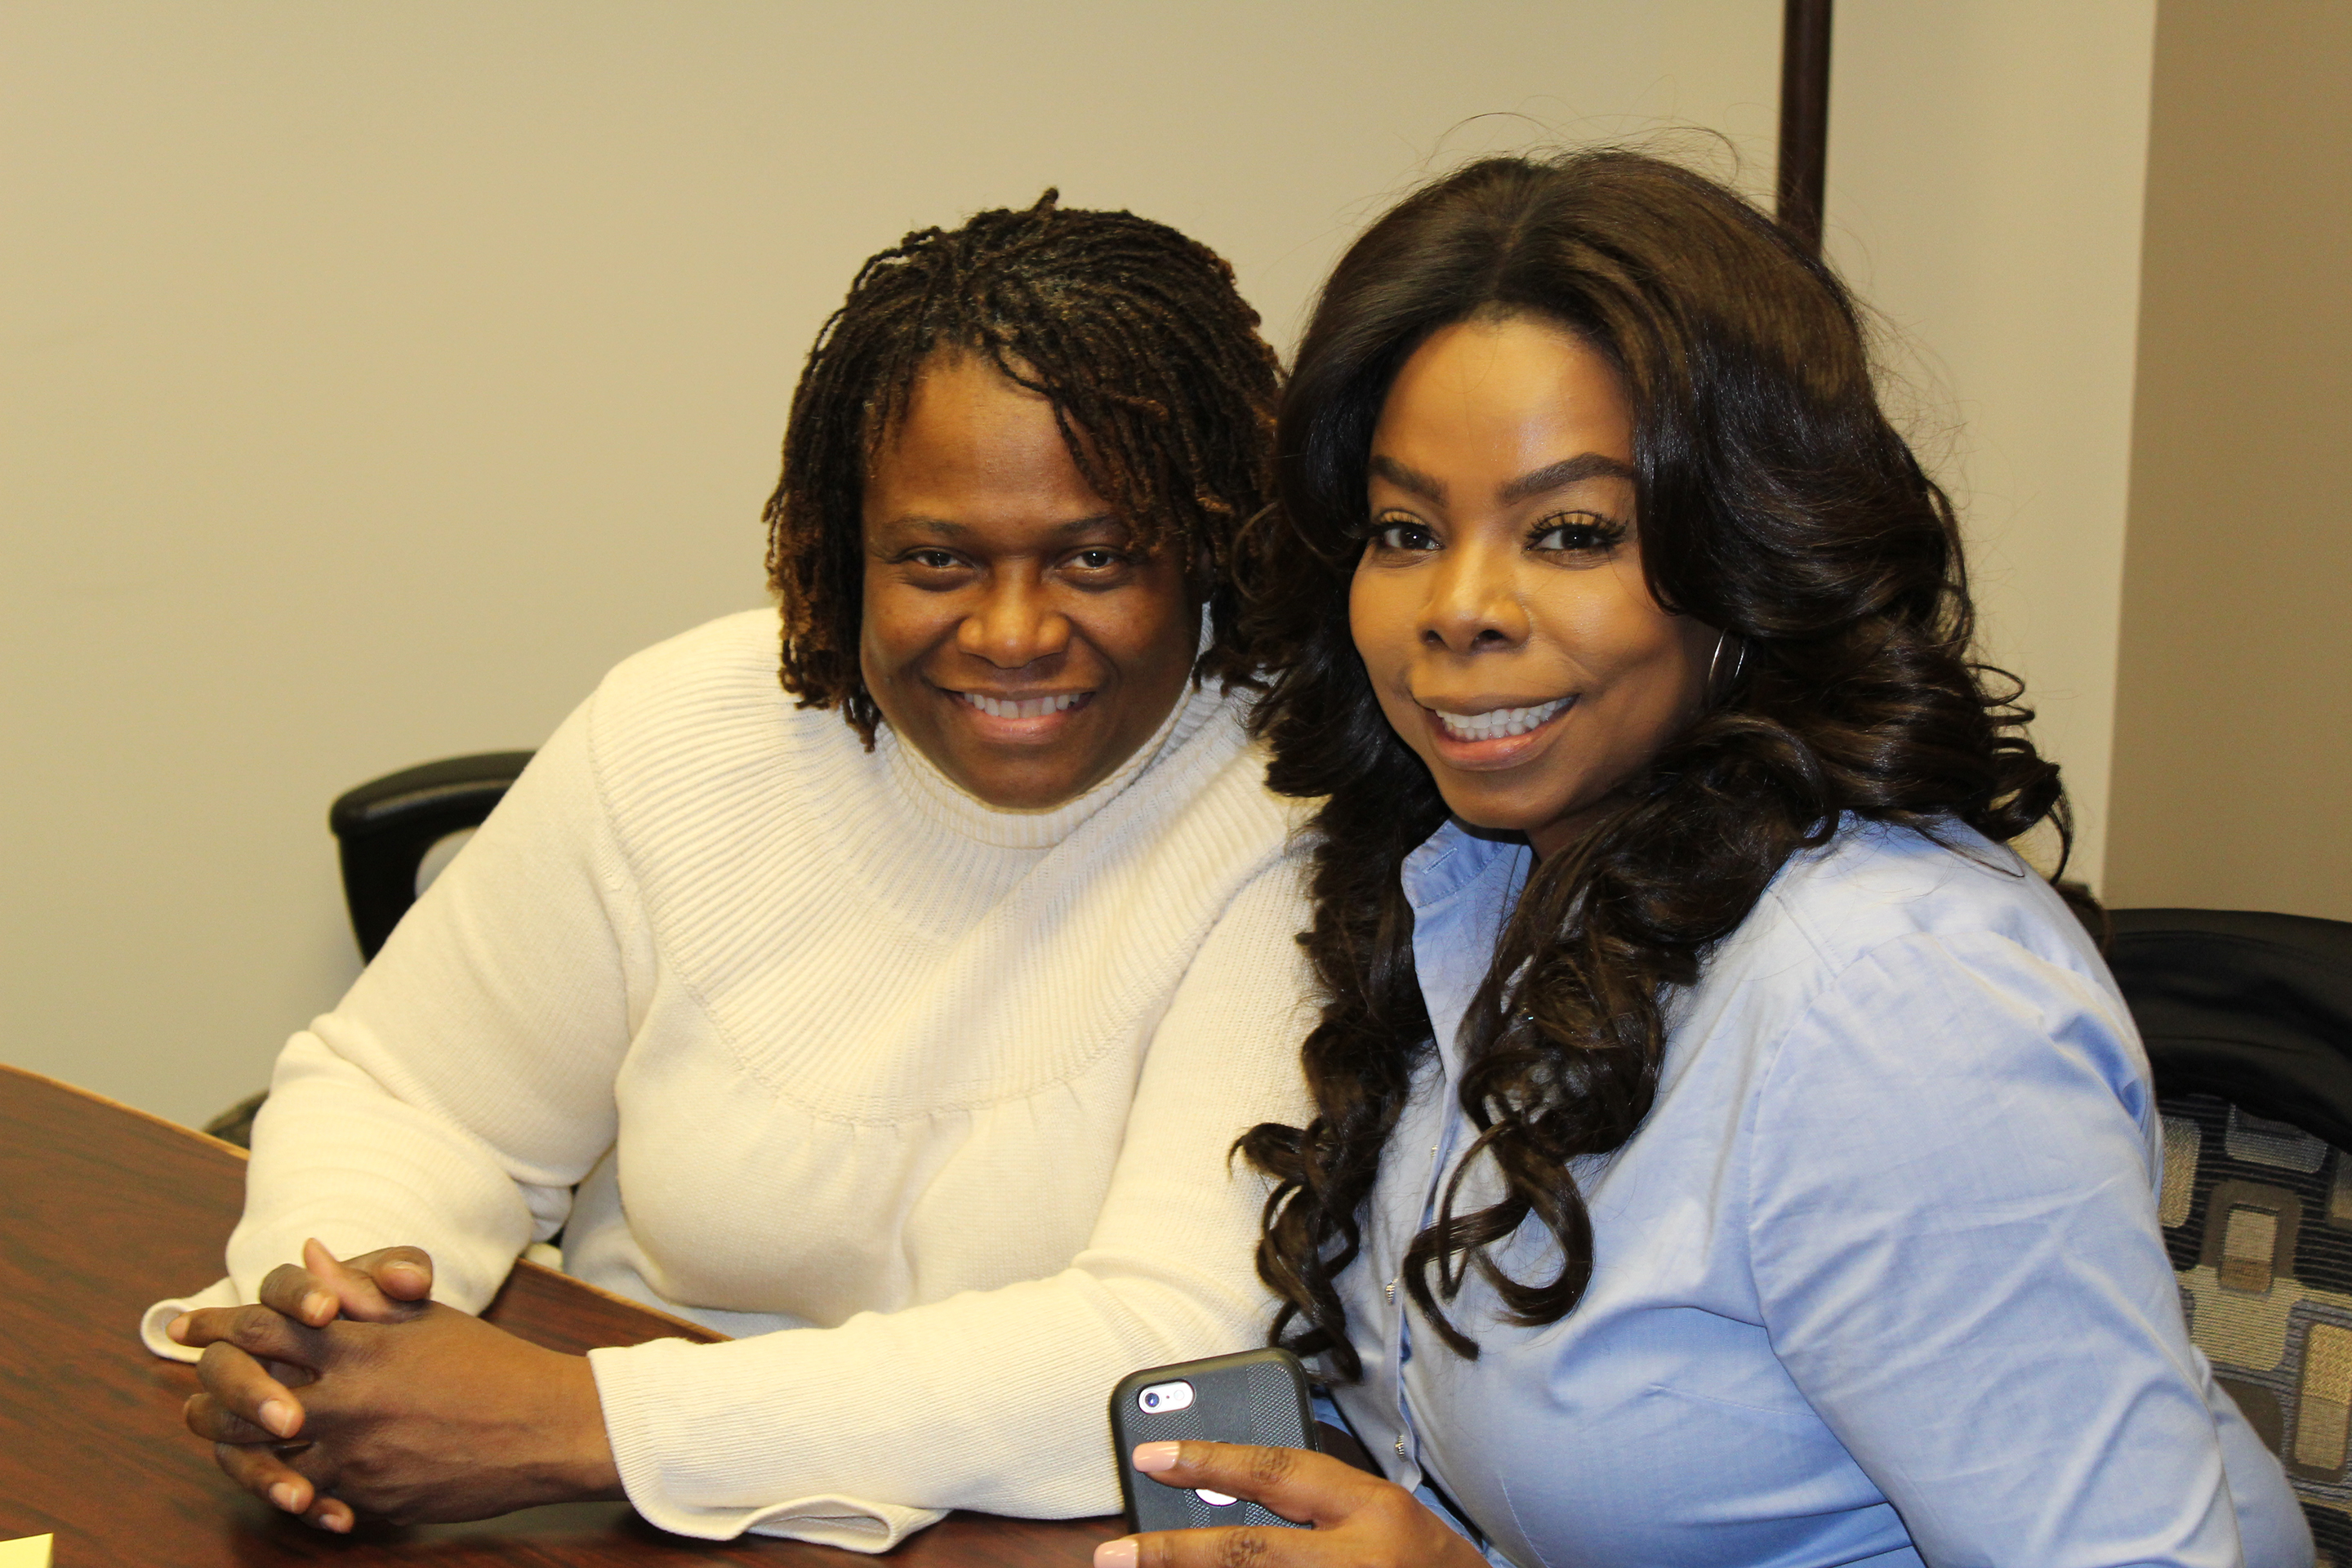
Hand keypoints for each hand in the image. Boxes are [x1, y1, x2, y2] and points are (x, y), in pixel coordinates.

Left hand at [169, 1245, 619, 1530]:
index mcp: (360, 1342)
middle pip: (239, 1397)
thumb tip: (310, 1252)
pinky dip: (293, 1489)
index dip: (217, 1323)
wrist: (545, 1428)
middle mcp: (347, 1396)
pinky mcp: (368, 1496)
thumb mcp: (427, 1317)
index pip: (264, 1325)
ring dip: (236, 1450)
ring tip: (227, 1442)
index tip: (187, 1325)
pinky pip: (308, 1496)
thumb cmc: (490, 1364)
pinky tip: (291, 1484)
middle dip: (207, 1395)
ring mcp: (354, 1452)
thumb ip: (361, 1290)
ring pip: (259, 1456)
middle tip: (193, 1394)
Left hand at [1096, 1440, 1488, 1567]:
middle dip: (1174, 1554)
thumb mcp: (1383, 1517)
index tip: (1153, 1455)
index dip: (1210, 1460)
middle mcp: (1360, 1559)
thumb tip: (1222, 1497)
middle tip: (1114, 1554)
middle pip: (1251, 1554)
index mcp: (1374, 1510)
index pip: (1279, 1471)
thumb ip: (1316, 1504)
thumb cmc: (1430, 1565)